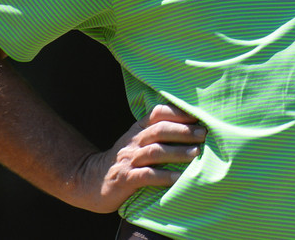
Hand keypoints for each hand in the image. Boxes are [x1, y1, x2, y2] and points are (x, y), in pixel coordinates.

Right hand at [71, 103, 206, 212]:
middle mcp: (134, 141)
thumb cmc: (124, 162)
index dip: (178, 112)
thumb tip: (193, 129)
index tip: (199, 115)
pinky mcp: (125, 179)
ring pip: (155, 151)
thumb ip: (158, 134)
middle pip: (160, 130)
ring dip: (178, 152)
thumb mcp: (137, 142)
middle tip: (204, 134)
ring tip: (197, 153)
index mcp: (138, 130)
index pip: (158, 113)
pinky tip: (179, 179)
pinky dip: (164, 176)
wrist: (90, 181)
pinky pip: (146, 176)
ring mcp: (129, 160)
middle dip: (184, 131)